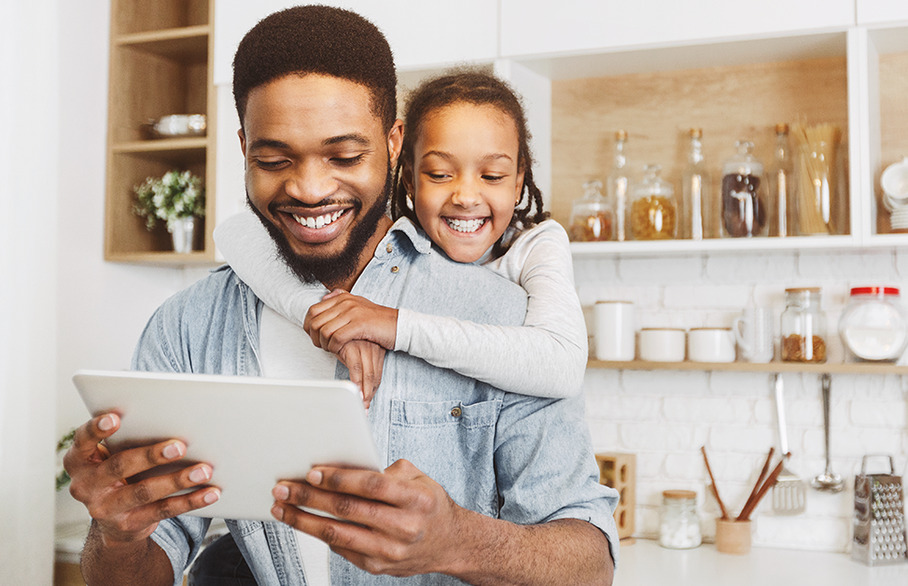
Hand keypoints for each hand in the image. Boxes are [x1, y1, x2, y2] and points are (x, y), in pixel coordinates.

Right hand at [64, 413, 219, 544]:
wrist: (114, 520)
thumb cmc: (119, 471)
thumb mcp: (112, 454)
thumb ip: (128, 438)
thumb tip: (174, 419)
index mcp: (80, 460)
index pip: (83, 440)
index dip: (97, 429)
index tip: (116, 418)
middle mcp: (86, 485)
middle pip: (120, 465)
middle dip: (151, 455)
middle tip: (180, 446)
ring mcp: (105, 508)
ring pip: (144, 491)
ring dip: (178, 479)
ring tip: (204, 470)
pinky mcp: (128, 524)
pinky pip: (163, 511)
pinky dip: (190, 500)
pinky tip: (210, 492)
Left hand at [271, 460, 465, 576]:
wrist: (450, 544)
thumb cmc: (429, 505)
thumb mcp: (418, 478)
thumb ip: (385, 471)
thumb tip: (344, 468)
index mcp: (415, 499)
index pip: (371, 485)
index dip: (339, 478)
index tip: (312, 472)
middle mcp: (403, 526)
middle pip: (347, 510)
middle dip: (309, 498)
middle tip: (284, 488)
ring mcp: (389, 550)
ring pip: (337, 534)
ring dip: (304, 520)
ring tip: (282, 508)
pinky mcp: (377, 566)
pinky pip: (341, 548)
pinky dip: (318, 534)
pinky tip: (303, 522)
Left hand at [304, 290, 398, 353]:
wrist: (398, 325)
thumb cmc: (378, 320)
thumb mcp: (358, 304)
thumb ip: (341, 299)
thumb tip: (325, 297)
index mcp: (342, 298)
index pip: (313, 310)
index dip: (308, 326)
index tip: (314, 336)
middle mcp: (345, 303)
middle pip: (315, 321)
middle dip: (314, 338)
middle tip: (322, 346)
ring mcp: (352, 313)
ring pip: (324, 331)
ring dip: (324, 344)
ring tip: (331, 349)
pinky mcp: (359, 325)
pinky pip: (337, 338)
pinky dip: (334, 347)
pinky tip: (340, 350)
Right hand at [336, 340, 384, 407]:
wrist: (334, 321)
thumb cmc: (345, 336)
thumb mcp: (356, 350)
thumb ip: (360, 364)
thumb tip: (360, 386)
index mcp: (376, 350)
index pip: (376, 376)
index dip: (372, 391)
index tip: (366, 404)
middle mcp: (372, 349)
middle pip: (374, 377)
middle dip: (369, 395)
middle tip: (364, 410)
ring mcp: (363, 347)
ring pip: (367, 374)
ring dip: (363, 392)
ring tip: (361, 404)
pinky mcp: (351, 346)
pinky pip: (356, 368)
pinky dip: (356, 381)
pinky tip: (355, 390)